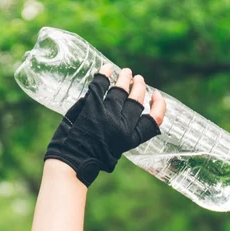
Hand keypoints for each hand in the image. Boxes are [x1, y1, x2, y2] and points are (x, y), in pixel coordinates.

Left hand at [44, 64, 167, 186]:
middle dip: (139, 87)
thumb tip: (125, 115)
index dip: (158, 106)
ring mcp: (107, 114)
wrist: (71, 161)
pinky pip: (100, 84)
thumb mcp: (115, 152)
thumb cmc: (91, 159)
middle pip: (136, 100)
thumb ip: (123, 136)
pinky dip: (104, 74)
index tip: (156, 95)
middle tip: (138, 79)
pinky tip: (107, 68)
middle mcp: (122, 126)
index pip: (153, 120)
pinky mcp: (91, 106)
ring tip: (126, 72)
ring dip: (125, 79)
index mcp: (130, 139)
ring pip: (121, 90)